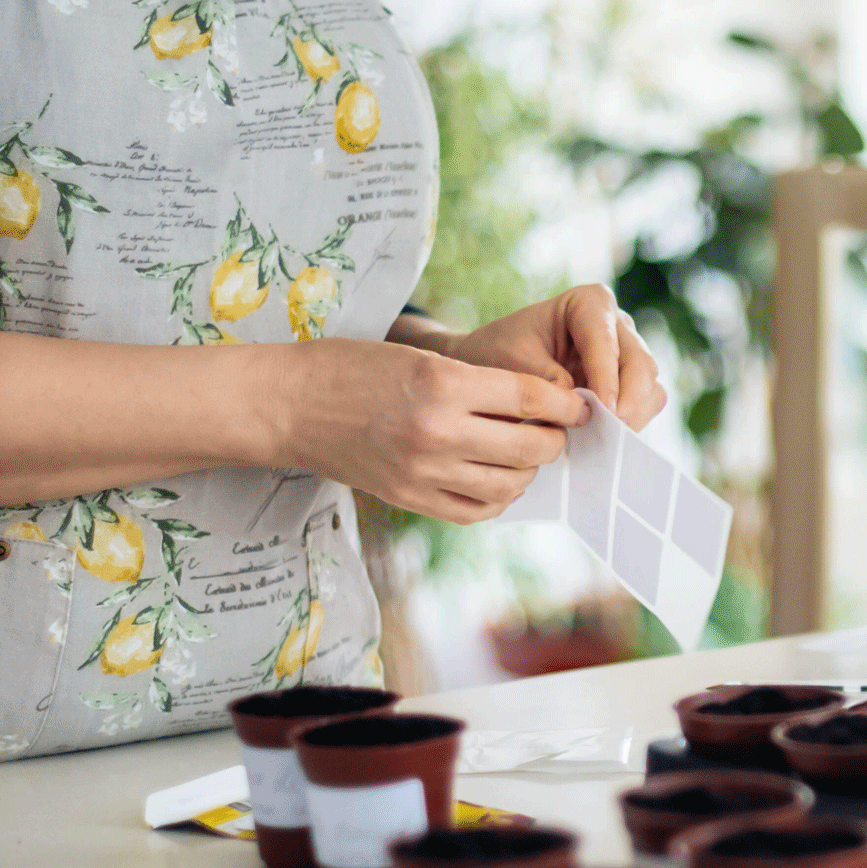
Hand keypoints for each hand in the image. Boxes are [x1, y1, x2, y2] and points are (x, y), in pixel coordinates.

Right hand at [272, 339, 586, 523]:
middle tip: (556, 430)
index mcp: (442, 384)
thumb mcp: (420, 357)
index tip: (578, 405)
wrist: (287, 405)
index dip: (565, 404)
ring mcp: (422, 473)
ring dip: (529, 471)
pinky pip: (477, 511)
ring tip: (526, 453)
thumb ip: (479, 384)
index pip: (532, 399)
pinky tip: (497, 478)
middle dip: (554, 439)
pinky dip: (498, 497)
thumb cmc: (353, 368)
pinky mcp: (409, 499)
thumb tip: (542, 410)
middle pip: (530, 447)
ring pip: (510, 484)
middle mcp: (436, 432)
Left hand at [440, 285, 667, 428]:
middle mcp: (616, 325)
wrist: (493, 366)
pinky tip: (607, 436)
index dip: (606, 376)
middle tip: (613, 431)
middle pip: (640, 363)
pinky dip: (633, 421)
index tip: (602, 410)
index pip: (605, 339)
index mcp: (588, 304)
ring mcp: (627, 354)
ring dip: (634, 414)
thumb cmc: (500, 353)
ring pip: (650, 384)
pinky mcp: (629, 382)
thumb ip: (543, 380)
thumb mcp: (510, 362)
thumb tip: (577, 405)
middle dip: (630, 399)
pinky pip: (647, 402)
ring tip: (609, 438)